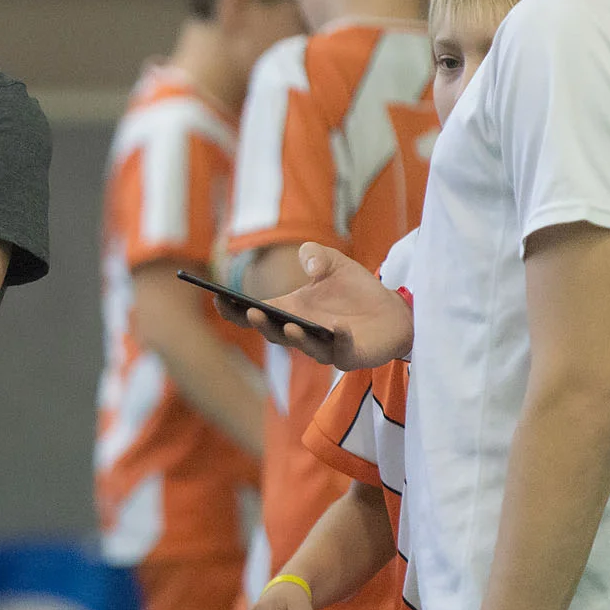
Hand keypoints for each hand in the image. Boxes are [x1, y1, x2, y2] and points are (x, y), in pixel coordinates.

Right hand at [234, 243, 411, 369]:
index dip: (232, 310)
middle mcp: (301, 331)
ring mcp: (324, 347)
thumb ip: (316, 254)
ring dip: (294, 338)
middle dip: (260, 323)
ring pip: (304, 347)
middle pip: (273, 333)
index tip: (216, 298)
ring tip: (290, 323)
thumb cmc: (357, 289)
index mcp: (289, 310)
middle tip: (249, 311)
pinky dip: (339, 339)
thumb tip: (308, 262)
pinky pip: (341, 351)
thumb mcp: (333, 262)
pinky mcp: (349, 356)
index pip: (254, 314)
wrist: (393, 310)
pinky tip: (339, 327)